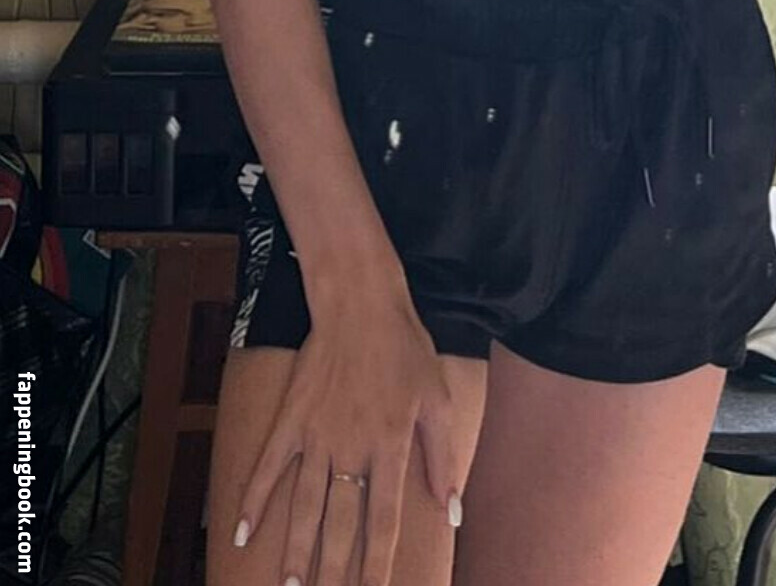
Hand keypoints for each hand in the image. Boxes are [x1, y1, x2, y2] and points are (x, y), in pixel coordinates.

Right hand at [233, 283, 458, 585]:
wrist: (360, 303)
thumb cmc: (405, 350)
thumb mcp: (438, 400)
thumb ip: (442, 458)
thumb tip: (451, 510)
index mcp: (390, 448)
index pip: (383, 522)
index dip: (377, 565)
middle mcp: (351, 449)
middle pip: (340, 523)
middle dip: (333, 569)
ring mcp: (316, 435)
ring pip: (304, 505)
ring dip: (296, 549)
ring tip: (290, 584)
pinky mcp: (291, 418)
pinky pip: (267, 466)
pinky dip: (252, 500)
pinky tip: (239, 534)